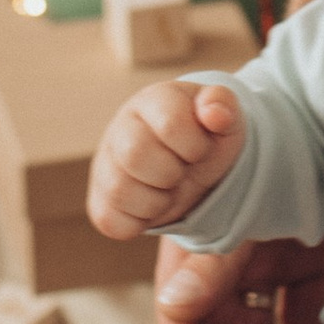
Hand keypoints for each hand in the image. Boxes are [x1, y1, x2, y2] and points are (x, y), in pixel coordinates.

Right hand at [88, 79, 245, 240]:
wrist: (187, 163)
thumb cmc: (203, 136)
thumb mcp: (223, 117)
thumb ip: (222, 105)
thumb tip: (215, 114)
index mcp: (152, 101)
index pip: (170, 124)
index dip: (195, 146)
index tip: (200, 147)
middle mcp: (121, 128)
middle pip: (135, 154)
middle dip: (172, 172)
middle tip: (181, 169)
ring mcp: (105, 164)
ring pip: (120, 190)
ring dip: (158, 200)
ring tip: (167, 186)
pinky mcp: (100, 200)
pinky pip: (109, 222)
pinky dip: (139, 222)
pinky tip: (152, 204)